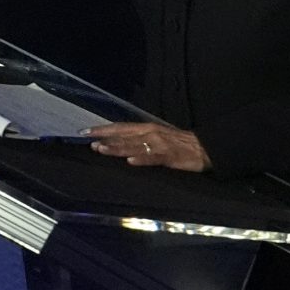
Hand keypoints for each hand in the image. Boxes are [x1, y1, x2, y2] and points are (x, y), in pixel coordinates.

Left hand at [86, 121, 206, 170]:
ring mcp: (159, 145)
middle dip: (105, 138)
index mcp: (146, 128)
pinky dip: (141, 159)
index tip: (85, 132)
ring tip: (101, 149)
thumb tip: (115, 141)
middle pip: (123, 135)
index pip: (120, 127)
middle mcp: (150, 133)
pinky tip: (130, 161)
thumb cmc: (177, 143)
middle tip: (88, 141)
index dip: (103, 129)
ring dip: (117, 148)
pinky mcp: (168, 156)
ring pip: (134, 146)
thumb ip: (138, 138)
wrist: (204, 147)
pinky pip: (153, 158)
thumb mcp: (156, 136)